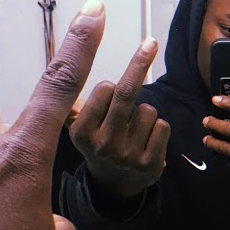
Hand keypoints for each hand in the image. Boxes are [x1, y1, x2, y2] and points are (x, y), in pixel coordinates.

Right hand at [68, 38, 170, 198]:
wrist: (114, 186)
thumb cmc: (98, 142)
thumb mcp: (78, 123)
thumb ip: (71, 95)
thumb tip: (67, 52)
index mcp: (81, 133)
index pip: (104, 89)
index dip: (109, 87)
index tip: (109, 89)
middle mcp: (103, 147)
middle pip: (127, 92)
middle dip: (139, 62)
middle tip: (151, 43)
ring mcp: (128, 157)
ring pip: (148, 109)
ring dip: (145, 112)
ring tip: (133, 130)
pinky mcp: (151, 165)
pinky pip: (162, 125)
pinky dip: (158, 127)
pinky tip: (146, 141)